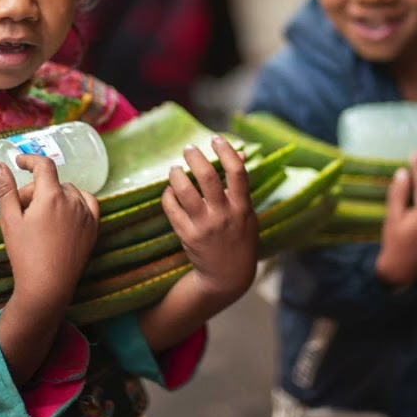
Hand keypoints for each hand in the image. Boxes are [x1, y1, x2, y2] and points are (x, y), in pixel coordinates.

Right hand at [0, 155, 99, 384]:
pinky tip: (64, 214)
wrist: (48, 286)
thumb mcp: (9, 220)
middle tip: (19, 210)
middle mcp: (73, 200)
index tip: (20, 162)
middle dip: (35, 190)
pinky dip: (75, 202)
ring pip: (69, 192)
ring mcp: (86, 214)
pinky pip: (87, 203)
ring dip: (54, 196)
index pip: (44, 165)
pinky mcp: (94, 227)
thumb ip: (4, 189)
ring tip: (39, 217)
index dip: (30, 160)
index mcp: (51, 195)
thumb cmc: (25, 254)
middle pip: (52, 183)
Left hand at [161, 136, 258, 307]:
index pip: (238, 172)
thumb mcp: (247, 213)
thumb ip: (241, 185)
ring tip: (175, 168)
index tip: (216, 139)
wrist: (227, 278)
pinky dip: (168, 195)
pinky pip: (171, 209)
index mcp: (242, 207)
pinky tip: (170, 191)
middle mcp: (224, 215)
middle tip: (189, 149)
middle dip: (196, 157)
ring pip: (185, 191)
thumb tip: (239, 152)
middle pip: (208, 177)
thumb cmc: (239, 239)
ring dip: (176, 174)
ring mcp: (204, 226)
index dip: (227, 151)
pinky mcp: (187, 236)